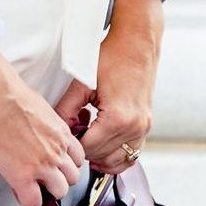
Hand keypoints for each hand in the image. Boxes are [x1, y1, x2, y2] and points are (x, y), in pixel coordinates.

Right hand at [0, 49, 85, 205]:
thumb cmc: (13, 95)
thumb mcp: (41, 109)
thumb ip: (47, 125)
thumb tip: (40, 130)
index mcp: (61, 134)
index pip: (78, 158)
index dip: (66, 163)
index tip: (57, 165)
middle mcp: (57, 151)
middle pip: (73, 177)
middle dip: (60, 177)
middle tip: (45, 174)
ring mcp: (42, 165)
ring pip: (59, 191)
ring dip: (47, 189)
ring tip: (34, 183)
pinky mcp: (23, 176)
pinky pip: (34, 202)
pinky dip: (28, 200)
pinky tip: (21, 190)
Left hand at [54, 0, 163, 175]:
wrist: (137, 44)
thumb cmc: (112, 57)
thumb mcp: (82, 82)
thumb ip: (67, 108)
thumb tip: (59, 126)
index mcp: (118, 119)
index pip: (89, 148)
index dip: (73, 143)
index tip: (64, 133)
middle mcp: (134, 128)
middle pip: (102, 156)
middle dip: (84, 147)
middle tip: (73, 129)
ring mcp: (143, 129)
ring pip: (118, 161)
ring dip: (100, 154)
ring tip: (86, 133)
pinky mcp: (146, 126)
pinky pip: (131, 154)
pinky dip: (116, 153)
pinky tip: (102, 139)